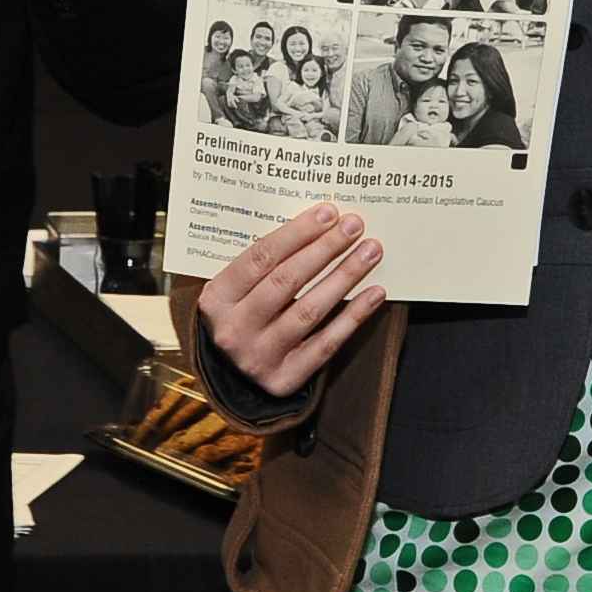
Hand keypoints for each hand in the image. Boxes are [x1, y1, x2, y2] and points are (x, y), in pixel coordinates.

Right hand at [198, 204, 388, 400]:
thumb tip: (317, 225)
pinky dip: (354, 316)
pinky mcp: (285, 378)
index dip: (297, 233)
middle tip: (353, 226)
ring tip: (370, 252)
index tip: (327, 213)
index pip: (260, 258)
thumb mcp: (235, 289)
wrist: (229, 374)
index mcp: (216, 299)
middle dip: (325, 249)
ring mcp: (259, 357)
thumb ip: (263, 263)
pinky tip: (374, 292)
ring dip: (344, 277)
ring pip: (309, 310)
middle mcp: (234, 329)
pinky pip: (327, 343)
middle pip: (286, 281)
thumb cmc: (240, 315)